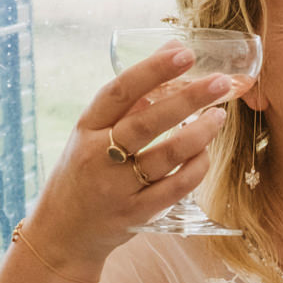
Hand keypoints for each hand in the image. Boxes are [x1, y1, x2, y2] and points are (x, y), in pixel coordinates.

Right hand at [26, 44, 232, 274]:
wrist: (63, 232)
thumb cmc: (85, 171)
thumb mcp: (92, 133)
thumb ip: (130, 98)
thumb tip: (172, 49)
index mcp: (85, 128)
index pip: (119, 92)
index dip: (152, 70)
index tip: (183, 52)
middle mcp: (97, 157)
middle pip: (147, 123)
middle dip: (188, 99)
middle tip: (220, 82)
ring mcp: (116, 189)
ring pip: (166, 156)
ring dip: (199, 134)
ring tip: (218, 115)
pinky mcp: (135, 215)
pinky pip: (175, 188)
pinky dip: (196, 168)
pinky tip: (207, 152)